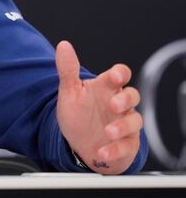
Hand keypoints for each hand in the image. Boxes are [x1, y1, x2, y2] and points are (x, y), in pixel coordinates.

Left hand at [55, 40, 142, 173]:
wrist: (77, 145)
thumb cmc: (78, 116)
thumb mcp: (69, 92)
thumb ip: (67, 70)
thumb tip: (63, 45)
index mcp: (105, 89)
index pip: (120, 75)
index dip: (120, 73)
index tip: (115, 76)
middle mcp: (118, 105)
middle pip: (133, 96)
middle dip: (125, 99)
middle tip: (113, 105)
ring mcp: (124, 125)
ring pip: (134, 121)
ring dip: (122, 127)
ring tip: (107, 132)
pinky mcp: (126, 145)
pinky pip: (126, 147)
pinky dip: (115, 150)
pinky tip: (102, 152)